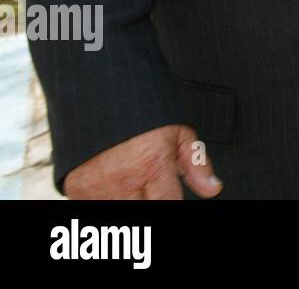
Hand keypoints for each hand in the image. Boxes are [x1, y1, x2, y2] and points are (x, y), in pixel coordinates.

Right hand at [63, 124, 221, 199]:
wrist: (100, 94)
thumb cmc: (143, 113)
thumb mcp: (178, 132)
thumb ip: (196, 163)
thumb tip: (212, 189)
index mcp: (152, 166)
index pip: (168, 205)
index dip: (172, 204)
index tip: (171, 198)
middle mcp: (123, 181)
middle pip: (142, 212)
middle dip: (150, 202)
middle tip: (149, 187)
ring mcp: (96, 187)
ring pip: (117, 214)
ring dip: (127, 202)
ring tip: (132, 183)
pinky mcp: (75, 188)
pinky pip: (91, 207)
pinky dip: (104, 201)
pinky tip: (113, 187)